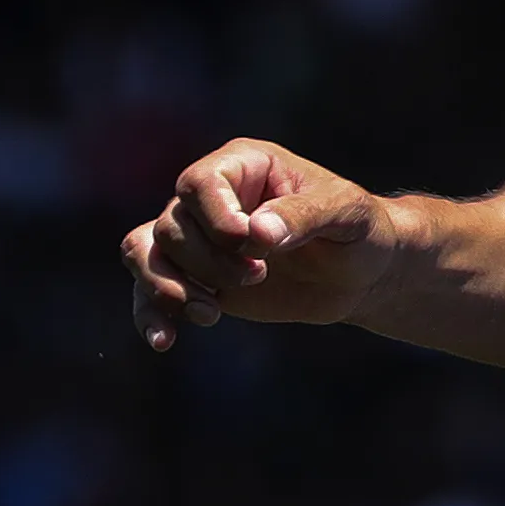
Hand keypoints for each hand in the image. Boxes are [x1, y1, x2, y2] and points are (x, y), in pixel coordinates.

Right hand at [120, 136, 406, 350]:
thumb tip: (257, 234)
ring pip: (146, 253)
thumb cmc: (357, 229)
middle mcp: (212, 197)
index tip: (250, 248)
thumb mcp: (346, 214)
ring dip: (170, 287)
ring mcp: (198, 237)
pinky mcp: (194, 277)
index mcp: (244, 164)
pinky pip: (147, 289)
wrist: (358, 273)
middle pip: (173, 226)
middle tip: (259, 278)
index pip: (200, 183)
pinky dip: (150, 313)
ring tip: (211, 313)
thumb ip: (304, 216)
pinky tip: (166, 341)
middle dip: (210, 261)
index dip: (215, 218)